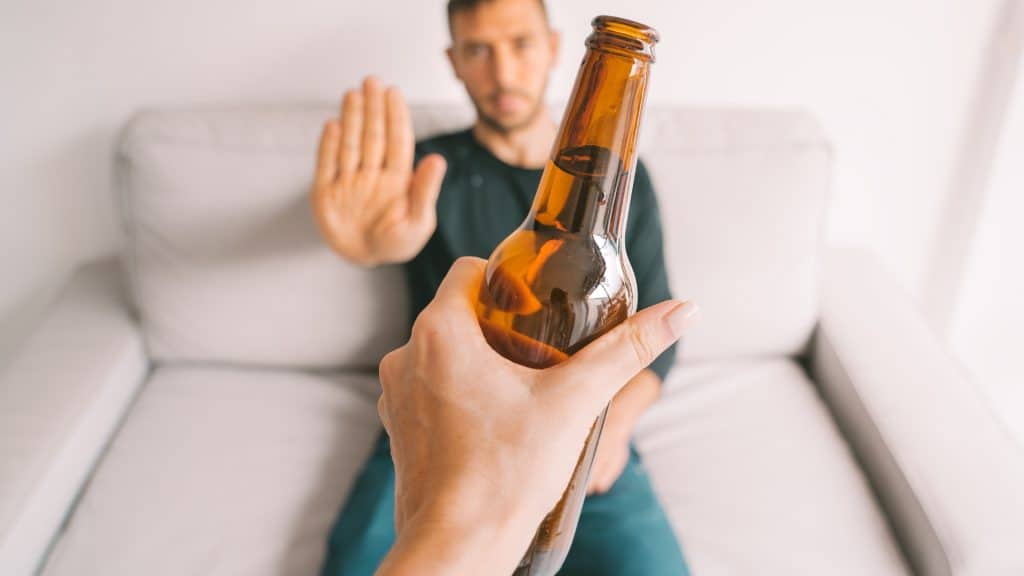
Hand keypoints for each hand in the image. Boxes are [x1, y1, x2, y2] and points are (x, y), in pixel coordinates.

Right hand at [311, 76, 446, 266]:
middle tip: (372, 80)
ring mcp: (348, 180)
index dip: (395, 116)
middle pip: (373, 136)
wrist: (365, 259)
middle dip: (373, 108)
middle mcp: (373, 174)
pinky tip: (333, 124)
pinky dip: (329, 145)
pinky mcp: (326, 192)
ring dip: (352, 119)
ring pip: (351, 144)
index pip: (397, 141)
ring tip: (353, 94)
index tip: (393, 92)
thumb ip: (425, 190)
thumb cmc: (396, 243)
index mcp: (397, 178)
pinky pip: (327, 164)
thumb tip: (438, 159)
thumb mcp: (418, 222)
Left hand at [375, 257, 698, 574]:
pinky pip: (430, 390)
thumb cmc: (507, 474)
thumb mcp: (576, 401)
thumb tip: (681, 312)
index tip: (536, 306)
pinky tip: (494, 422)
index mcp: (438, 333)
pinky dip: (459, 395)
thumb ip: (627, 350)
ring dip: (477, 361)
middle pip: (458, 313)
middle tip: (539, 351)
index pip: (468, 271)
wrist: (460, 545)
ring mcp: (396, 394)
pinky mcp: (398, 427)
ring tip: (520, 390)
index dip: (506, 281)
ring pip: (442, 353)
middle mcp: (405, 356)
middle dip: (499, 325)